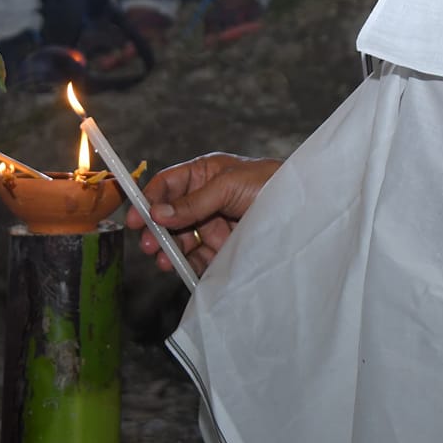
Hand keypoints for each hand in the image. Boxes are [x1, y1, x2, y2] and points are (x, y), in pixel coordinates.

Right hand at [125, 152, 282, 274]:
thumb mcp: (228, 185)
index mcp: (205, 174)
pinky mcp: (226, 246)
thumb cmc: (271, 182)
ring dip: (170, 250)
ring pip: (183, 238)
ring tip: (164, 261)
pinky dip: (189, 264)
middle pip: (171, 215)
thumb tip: (157, 213)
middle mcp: (207, 198)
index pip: (168, 185)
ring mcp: (216, 223)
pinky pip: (201, 257)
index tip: (135, 219)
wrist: (307, 208)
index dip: (148, 200)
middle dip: (157, 230)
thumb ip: (193, 202)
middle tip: (149, 245)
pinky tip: (183, 269)